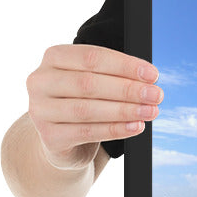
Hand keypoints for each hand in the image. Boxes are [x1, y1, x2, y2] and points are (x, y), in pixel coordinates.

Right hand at [26, 44, 162, 169]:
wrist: (63, 138)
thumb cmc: (84, 100)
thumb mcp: (96, 81)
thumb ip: (115, 75)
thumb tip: (149, 79)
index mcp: (54, 57)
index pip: (91, 57)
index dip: (124, 65)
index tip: (152, 74)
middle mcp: (41, 81)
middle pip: (89, 83)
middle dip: (128, 89)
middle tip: (156, 95)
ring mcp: (40, 110)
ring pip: (87, 109)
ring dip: (125, 110)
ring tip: (150, 111)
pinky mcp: (49, 136)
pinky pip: (87, 132)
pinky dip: (115, 129)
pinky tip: (136, 127)